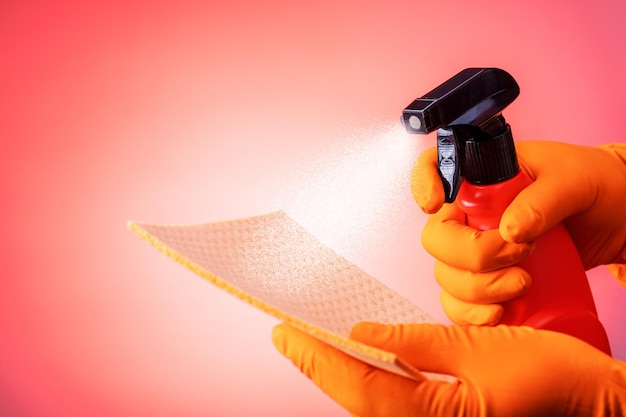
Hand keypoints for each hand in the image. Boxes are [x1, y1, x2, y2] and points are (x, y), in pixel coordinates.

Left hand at [272, 321, 625, 416]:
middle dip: (319, 368)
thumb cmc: (549, 377)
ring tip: (310, 344)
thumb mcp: (479, 350)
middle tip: (287, 336)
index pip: (362, 388)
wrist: (592, 401)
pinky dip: (369, 379)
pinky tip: (356, 359)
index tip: (286, 333)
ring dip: (339, 374)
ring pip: (372, 404)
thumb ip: (416, 344)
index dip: (319, 360)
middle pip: (358, 400)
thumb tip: (364, 336)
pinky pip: (394, 401)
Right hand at [413, 141, 625, 324]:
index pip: (435, 168)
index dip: (421, 184)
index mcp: (483, 176)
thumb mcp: (574, 181)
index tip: (433, 205)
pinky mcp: (487, 281)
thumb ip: (542, 200)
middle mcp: (470, 213)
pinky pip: (458, 303)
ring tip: (523, 283)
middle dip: (471, 255)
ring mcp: (475, 249)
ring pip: (446, 275)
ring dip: (477, 290)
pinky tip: (499, 313)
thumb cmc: (593, 185)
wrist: (617, 218)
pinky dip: (471, 314)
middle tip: (517, 254)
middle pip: (436, 238)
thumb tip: (509, 231)